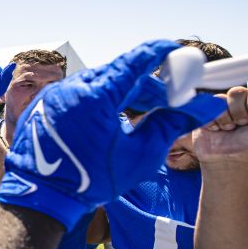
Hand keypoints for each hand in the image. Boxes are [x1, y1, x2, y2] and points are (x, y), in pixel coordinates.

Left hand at [0, 40, 226, 228]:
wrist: (41, 198)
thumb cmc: (91, 181)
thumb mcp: (140, 154)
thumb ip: (173, 124)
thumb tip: (206, 105)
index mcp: (96, 96)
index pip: (134, 62)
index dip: (158, 53)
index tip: (174, 50)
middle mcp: (70, 88)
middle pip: (117, 73)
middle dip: (145, 84)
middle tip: (167, 100)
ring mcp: (52, 94)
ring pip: (97, 82)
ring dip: (121, 93)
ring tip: (139, 114)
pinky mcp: (42, 104)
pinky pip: (76, 93)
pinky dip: (97, 100)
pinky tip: (109, 120)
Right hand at [194, 85, 247, 165]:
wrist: (230, 160)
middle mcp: (241, 101)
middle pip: (238, 92)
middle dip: (240, 112)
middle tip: (243, 125)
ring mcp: (223, 106)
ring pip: (222, 99)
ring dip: (226, 118)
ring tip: (229, 129)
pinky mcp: (206, 112)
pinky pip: (207, 108)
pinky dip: (213, 122)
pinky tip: (217, 130)